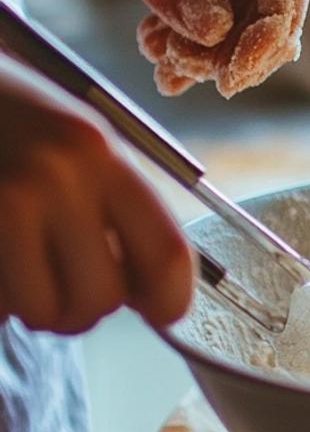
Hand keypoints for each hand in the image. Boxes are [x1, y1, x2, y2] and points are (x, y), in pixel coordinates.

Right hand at [0, 58, 192, 332]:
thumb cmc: (14, 119)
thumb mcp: (78, 141)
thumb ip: (118, 206)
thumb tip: (146, 289)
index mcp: (100, 153)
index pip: (165, 254)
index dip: (170, 299)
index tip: (161, 312)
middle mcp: (56, 177)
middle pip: (103, 296)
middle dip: (89, 304)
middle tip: (71, 283)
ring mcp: (4, 203)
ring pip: (46, 312)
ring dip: (40, 306)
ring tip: (26, 272)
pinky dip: (2, 301)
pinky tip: (0, 263)